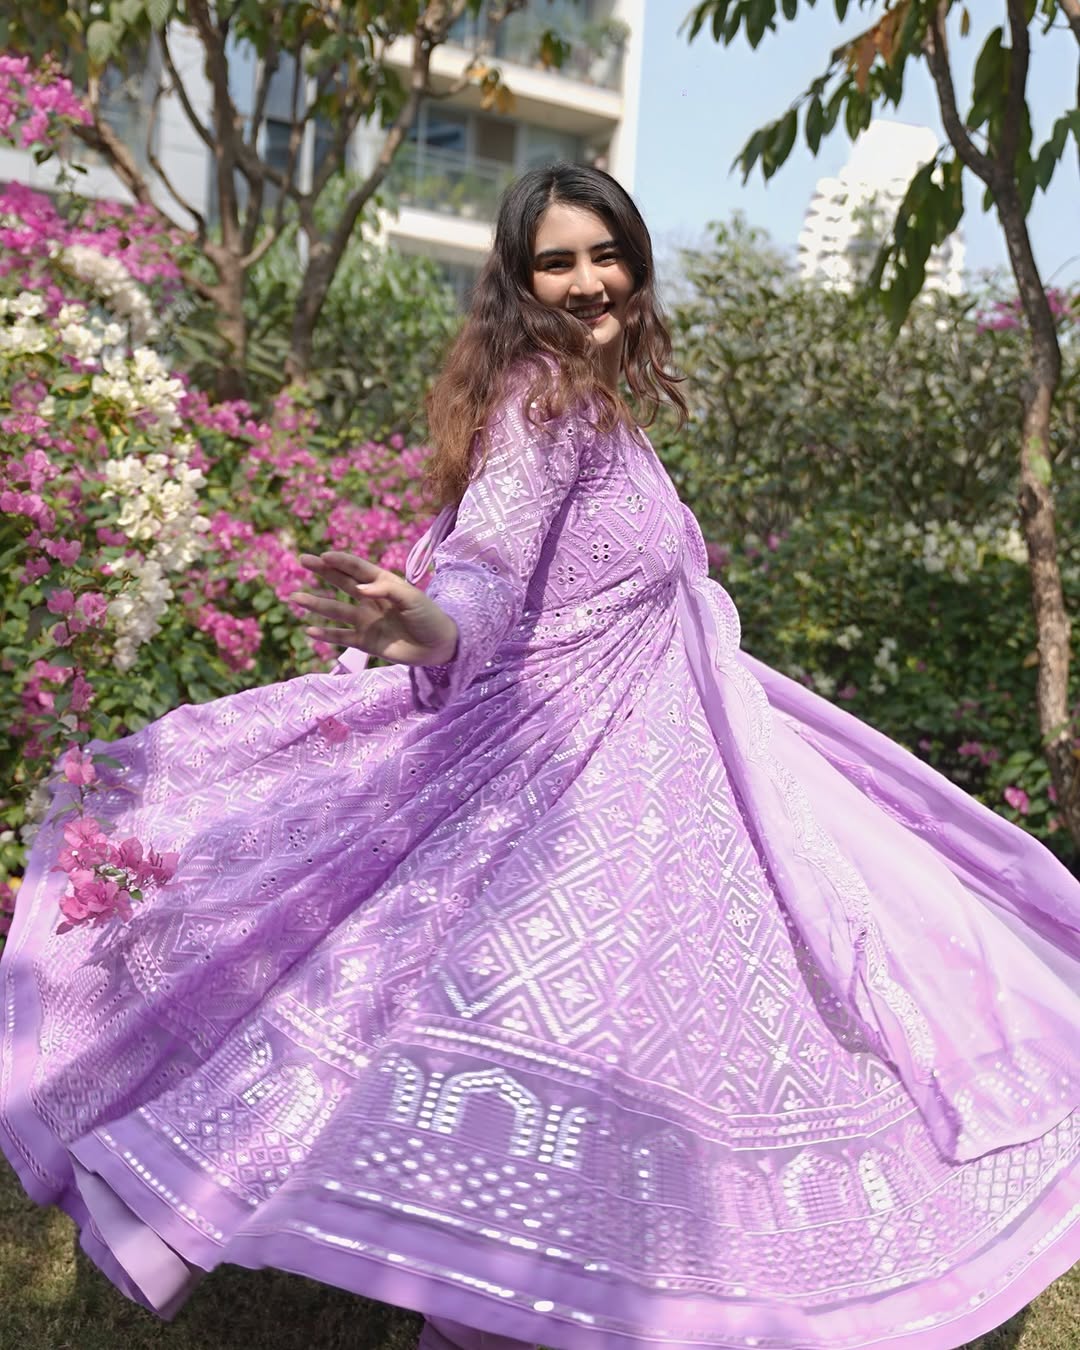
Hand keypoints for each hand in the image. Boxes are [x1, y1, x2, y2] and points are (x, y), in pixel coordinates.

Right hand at [293, 551, 457, 665]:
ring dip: (316, 604)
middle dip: (323, 571)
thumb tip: (360, 588)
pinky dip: (326, 635)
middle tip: (302, 559)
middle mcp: (371, 599)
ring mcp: (367, 621)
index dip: (341, 561)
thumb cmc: (429, 617)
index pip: (358, 568)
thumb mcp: (412, 598)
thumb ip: (386, 590)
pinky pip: (342, 637)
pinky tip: (309, 631)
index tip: (323, 555)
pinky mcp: (366, 642)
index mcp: (384, 584)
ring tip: (295, 597)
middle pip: (342, 582)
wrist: (439, 646)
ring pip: (336, 610)